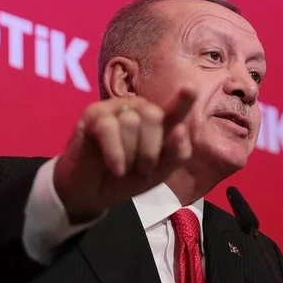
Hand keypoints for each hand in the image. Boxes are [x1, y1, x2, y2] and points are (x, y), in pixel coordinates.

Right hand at [53, 91, 195, 222]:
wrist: (94, 193)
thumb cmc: (127, 179)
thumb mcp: (158, 173)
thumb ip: (176, 154)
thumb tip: (180, 130)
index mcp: (159, 123)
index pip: (174, 110)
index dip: (183, 100)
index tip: (190, 88)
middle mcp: (139, 110)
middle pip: (154, 116)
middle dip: (151, 149)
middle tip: (143, 169)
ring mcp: (115, 109)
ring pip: (131, 122)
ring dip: (130, 154)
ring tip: (123, 169)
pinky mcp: (92, 114)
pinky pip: (108, 127)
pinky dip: (115, 152)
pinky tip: (116, 168)